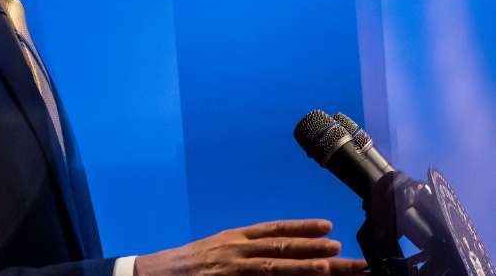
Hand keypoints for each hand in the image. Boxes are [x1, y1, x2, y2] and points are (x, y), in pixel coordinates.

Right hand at [134, 219, 366, 275]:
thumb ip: (244, 253)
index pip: (274, 230)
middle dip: (315, 248)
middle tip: (344, 250)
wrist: (155, 273)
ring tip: (331, 264)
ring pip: (275, 265)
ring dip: (304, 265)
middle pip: (282, 247)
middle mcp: (235, 249)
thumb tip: (275, 255)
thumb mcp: (216, 252)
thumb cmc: (187, 266)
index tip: (327, 227)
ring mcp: (232, 267)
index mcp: (234, 238)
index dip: (302, 228)